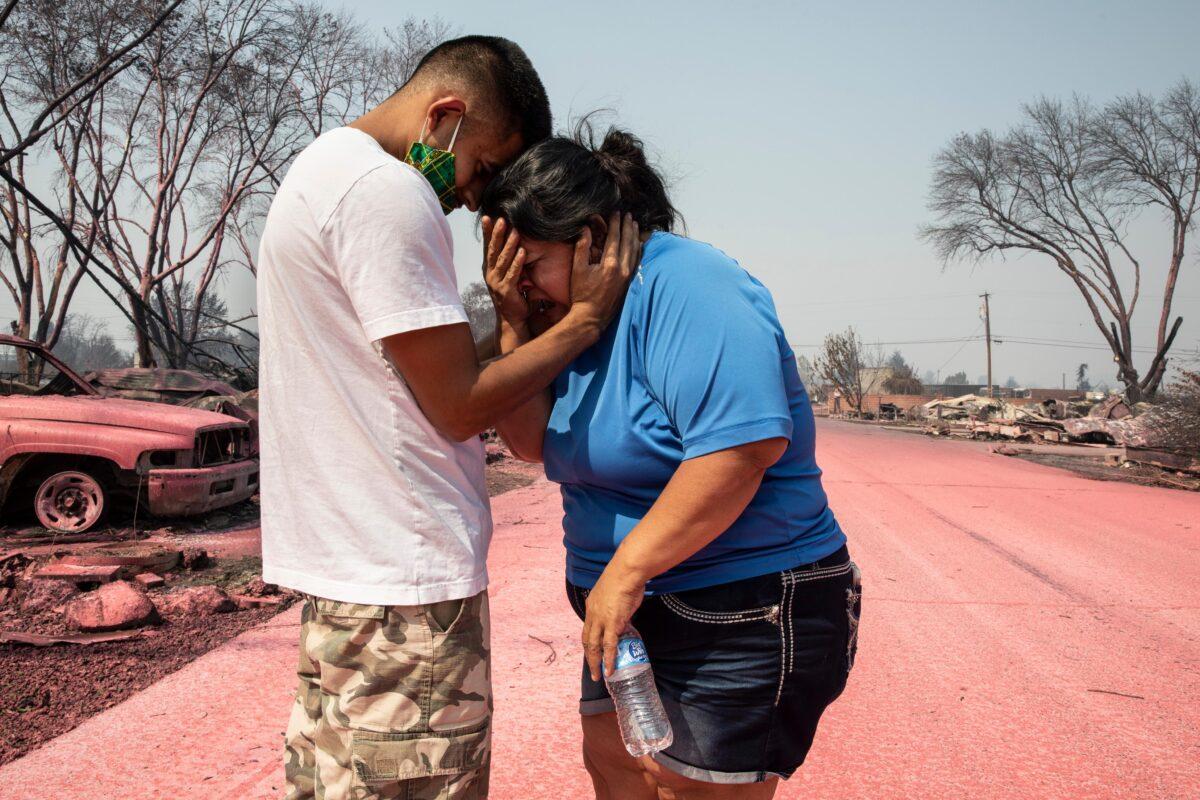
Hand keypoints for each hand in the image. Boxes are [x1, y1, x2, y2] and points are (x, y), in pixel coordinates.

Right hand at [482, 216, 528, 325]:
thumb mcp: (508, 276)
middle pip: (493, 250)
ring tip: (515, 231)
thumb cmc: (513, 296)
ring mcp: (496, 283)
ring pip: (503, 260)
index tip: (488, 217)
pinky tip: (522, 252)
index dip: (488, 232)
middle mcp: (490, 274)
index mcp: (490, 269)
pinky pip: (512, 273)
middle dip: (497, 234)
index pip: (488, 247)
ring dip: (509, 245)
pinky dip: (517, 262)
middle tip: (502, 219)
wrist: (512, 320)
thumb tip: (515, 244)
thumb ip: (509, 262)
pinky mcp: (506, 291)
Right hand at [566, 212, 639, 330]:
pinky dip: (638, 251)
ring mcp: (628, 277)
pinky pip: (637, 262)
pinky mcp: (630, 283)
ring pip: (636, 251)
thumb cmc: (582, 294)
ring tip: (634, 225)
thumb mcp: (578, 270)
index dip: (615, 224)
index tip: (616, 213)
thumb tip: (585, 229)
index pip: (615, 238)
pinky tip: (639, 245)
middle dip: (628, 226)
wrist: (592, 317)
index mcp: (610, 264)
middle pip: (628, 242)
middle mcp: (623, 269)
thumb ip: (582, 248)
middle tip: (628, 215)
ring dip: (635, 236)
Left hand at [582, 559, 646, 680]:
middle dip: (589, 656)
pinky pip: (609, 646)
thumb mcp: (613, 592)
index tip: (592, 651)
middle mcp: (593, 614)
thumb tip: (623, 610)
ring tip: (598, 675)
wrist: (626, 572)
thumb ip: (615, 603)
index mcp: (591, 606)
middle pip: (587, 640)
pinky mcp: (612, 624)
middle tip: (593, 670)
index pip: (588, 628)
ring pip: (594, 646)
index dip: (589, 641)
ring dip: (595, 663)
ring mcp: (601, 620)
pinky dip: (608, 660)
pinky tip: (609, 670)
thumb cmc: (624, 577)